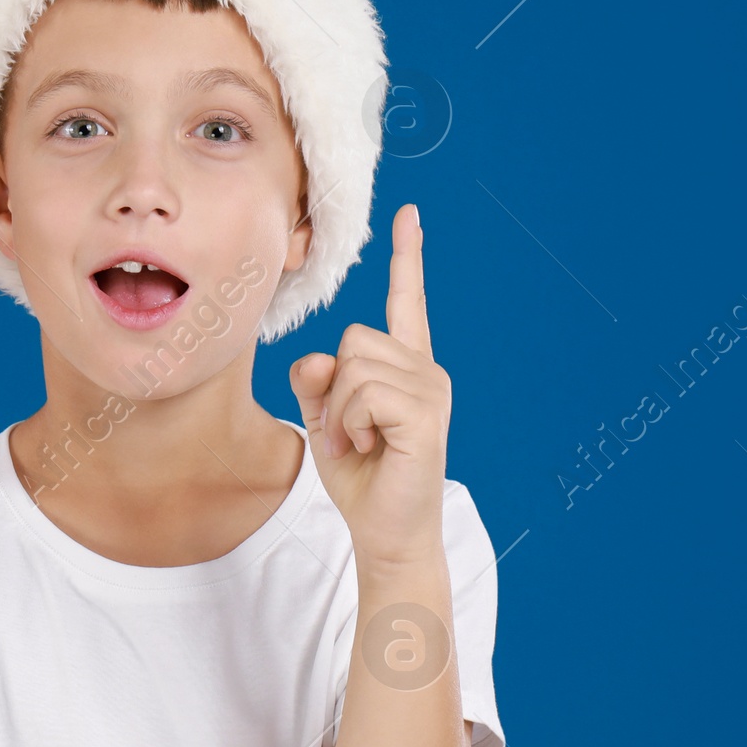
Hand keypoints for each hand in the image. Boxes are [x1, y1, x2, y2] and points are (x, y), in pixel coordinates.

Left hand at [288, 203, 450, 571]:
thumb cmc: (360, 476)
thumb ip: (316, 379)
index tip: (409, 216)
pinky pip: (364, 393)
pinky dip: (349, 424)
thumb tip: (318, 357)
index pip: (405, 302)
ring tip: (359, 444)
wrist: (386, 531)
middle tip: (347, 433)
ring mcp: (430, 389)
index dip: (406, 258)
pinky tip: (366, 448)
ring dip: (340, 412)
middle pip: (353, 338)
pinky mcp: (424, 413)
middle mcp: (425, 369)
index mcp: (405, 365)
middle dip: (334, 389)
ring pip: (354, 366)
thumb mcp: (325, 418)